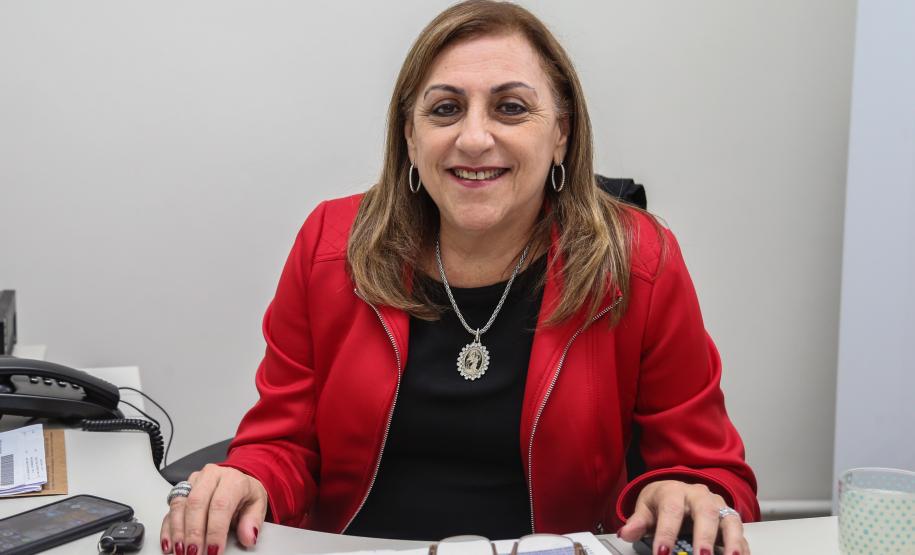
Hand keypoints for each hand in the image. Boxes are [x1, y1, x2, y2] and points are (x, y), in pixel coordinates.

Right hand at [160, 464, 267, 554]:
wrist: (236, 480)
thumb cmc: (245, 493)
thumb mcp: (257, 504)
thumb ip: (253, 521)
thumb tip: (248, 536)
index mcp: (232, 478)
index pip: (220, 504)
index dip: (215, 530)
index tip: (214, 551)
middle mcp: (210, 476)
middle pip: (196, 503)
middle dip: (194, 533)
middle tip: (195, 554)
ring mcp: (193, 482)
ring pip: (179, 505)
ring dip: (178, 532)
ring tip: (182, 551)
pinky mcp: (181, 491)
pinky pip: (170, 509)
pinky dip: (168, 529)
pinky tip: (170, 544)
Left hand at [617, 480, 749, 554]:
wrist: (679, 490)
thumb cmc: (663, 500)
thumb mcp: (646, 507)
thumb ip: (638, 522)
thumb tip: (626, 533)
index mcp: (675, 491)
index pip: (671, 510)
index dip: (667, 532)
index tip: (662, 553)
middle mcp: (700, 496)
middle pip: (705, 512)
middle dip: (704, 536)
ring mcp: (719, 506)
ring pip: (730, 520)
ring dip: (731, 542)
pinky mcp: (731, 519)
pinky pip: (741, 533)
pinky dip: (741, 548)